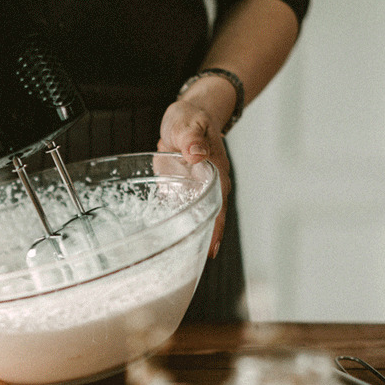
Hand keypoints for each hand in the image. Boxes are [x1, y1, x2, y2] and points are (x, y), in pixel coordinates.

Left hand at [158, 76, 235, 258]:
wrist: (186, 117)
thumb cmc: (190, 118)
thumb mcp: (188, 122)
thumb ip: (191, 137)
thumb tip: (197, 152)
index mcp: (216, 173)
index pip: (218, 205)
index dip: (216, 227)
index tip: (211, 248)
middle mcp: (209, 186)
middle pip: (211, 219)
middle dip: (204, 241)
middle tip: (193, 268)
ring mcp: (196, 192)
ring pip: (196, 219)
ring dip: (189, 238)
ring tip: (179, 266)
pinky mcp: (181, 193)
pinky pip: (180, 213)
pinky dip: (175, 228)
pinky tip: (165, 244)